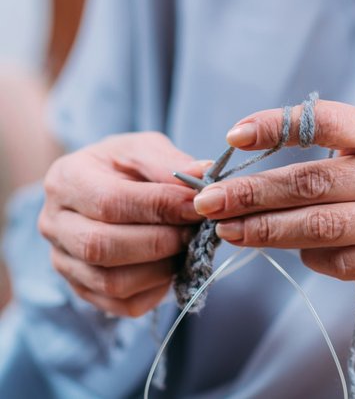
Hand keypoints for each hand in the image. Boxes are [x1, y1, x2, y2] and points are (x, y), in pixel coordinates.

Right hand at [39, 132, 207, 316]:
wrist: (103, 186)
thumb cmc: (123, 165)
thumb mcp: (143, 150)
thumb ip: (169, 163)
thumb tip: (202, 176)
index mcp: (66, 179)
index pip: (110, 202)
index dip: (158, 207)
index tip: (197, 205)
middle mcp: (54, 224)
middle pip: (103, 247)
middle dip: (159, 241)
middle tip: (195, 230)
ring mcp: (63, 261)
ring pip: (111, 282)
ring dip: (159, 269)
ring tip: (187, 247)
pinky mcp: (81, 289)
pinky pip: (120, 304)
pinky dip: (154, 290)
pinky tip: (173, 266)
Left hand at [194, 101, 354, 294]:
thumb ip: (329, 148)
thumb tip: (247, 162)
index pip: (325, 121)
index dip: (276, 125)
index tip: (233, 136)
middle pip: (313, 182)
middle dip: (252, 192)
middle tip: (208, 199)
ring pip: (323, 226)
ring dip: (268, 230)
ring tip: (229, 230)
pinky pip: (347, 263)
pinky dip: (311, 257)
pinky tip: (291, 251)